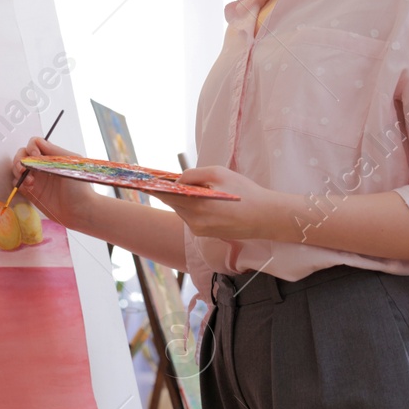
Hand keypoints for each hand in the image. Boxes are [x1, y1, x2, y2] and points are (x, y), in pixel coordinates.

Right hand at [11, 136, 96, 228]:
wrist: (79, 210)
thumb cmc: (80, 188)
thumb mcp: (69, 163)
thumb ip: (53, 151)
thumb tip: (38, 142)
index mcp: (52, 157)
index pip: (35, 144)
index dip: (31, 147)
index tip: (35, 156)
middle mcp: (42, 166)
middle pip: (23, 154)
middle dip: (19, 159)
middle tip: (24, 168)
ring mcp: (36, 179)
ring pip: (18, 168)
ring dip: (18, 172)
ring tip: (30, 181)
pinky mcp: (31, 192)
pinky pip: (17, 183)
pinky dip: (18, 183)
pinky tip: (28, 187)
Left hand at [154, 166, 281, 240]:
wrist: (267, 218)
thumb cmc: (245, 192)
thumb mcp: (219, 173)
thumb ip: (193, 174)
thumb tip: (177, 180)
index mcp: (198, 206)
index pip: (167, 195)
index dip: (154, 186)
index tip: (141, 180)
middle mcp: (195, 222)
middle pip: (173, 203)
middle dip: (167, 191)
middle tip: (157, 180)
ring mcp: (200, 230)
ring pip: (182, 211)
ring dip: (179, 199)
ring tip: (176, 186)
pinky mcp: (205, 234)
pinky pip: (191, 218)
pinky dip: (189, 207)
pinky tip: (193, 198)